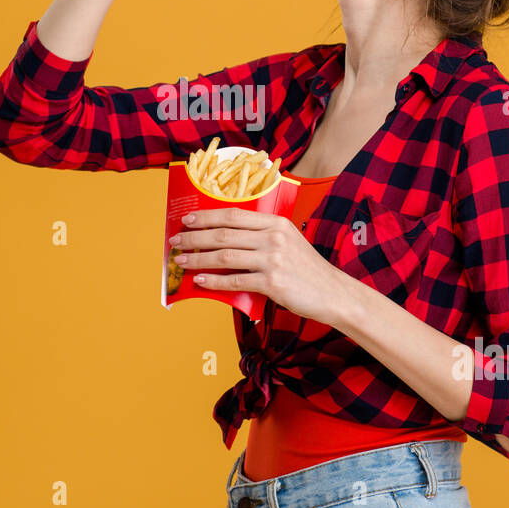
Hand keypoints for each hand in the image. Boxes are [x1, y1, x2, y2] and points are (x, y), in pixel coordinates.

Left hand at [167, 207, 349, 327]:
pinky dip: (214, 281)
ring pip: (225, 256)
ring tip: (181, 261)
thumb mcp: (288, 242)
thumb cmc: (307, 269)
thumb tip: (225, 239)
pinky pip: (235, 281)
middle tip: (175, 241)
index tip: (186, 219)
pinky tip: (200, 281)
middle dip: (195, 237)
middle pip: (224, 233)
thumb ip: (262, 236)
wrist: (333, 293)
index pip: (233, 214)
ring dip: (198, 259)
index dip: (206, 216)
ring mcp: (272, 260)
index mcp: (276, 222)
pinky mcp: (272, 283)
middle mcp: (273, 237)